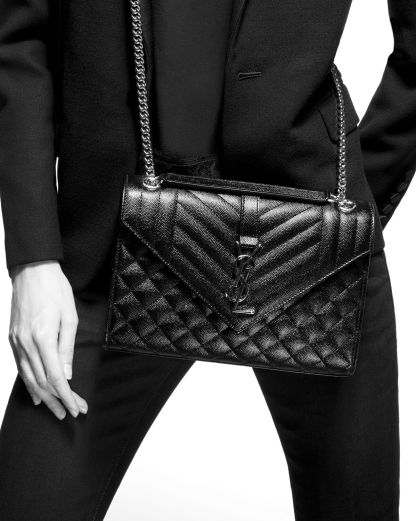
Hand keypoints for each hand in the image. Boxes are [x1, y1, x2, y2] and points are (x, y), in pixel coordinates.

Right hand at [8, 260, 87, 419]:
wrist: (32, 271)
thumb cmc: (55, 290)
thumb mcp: (69, 317)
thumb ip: (67, 347)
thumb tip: (65, 374)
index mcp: (42, 338)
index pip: (55, 378)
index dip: (67, 396)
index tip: (77, 408)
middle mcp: (26, 343)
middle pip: (41, 382)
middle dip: (57, 401)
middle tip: (70, 414)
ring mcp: (16, 341)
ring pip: (28, 378)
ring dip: (43, 396)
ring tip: (55, 410)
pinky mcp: (13, 338)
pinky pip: (21, 367)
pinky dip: (29, 383)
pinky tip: (36, 394)